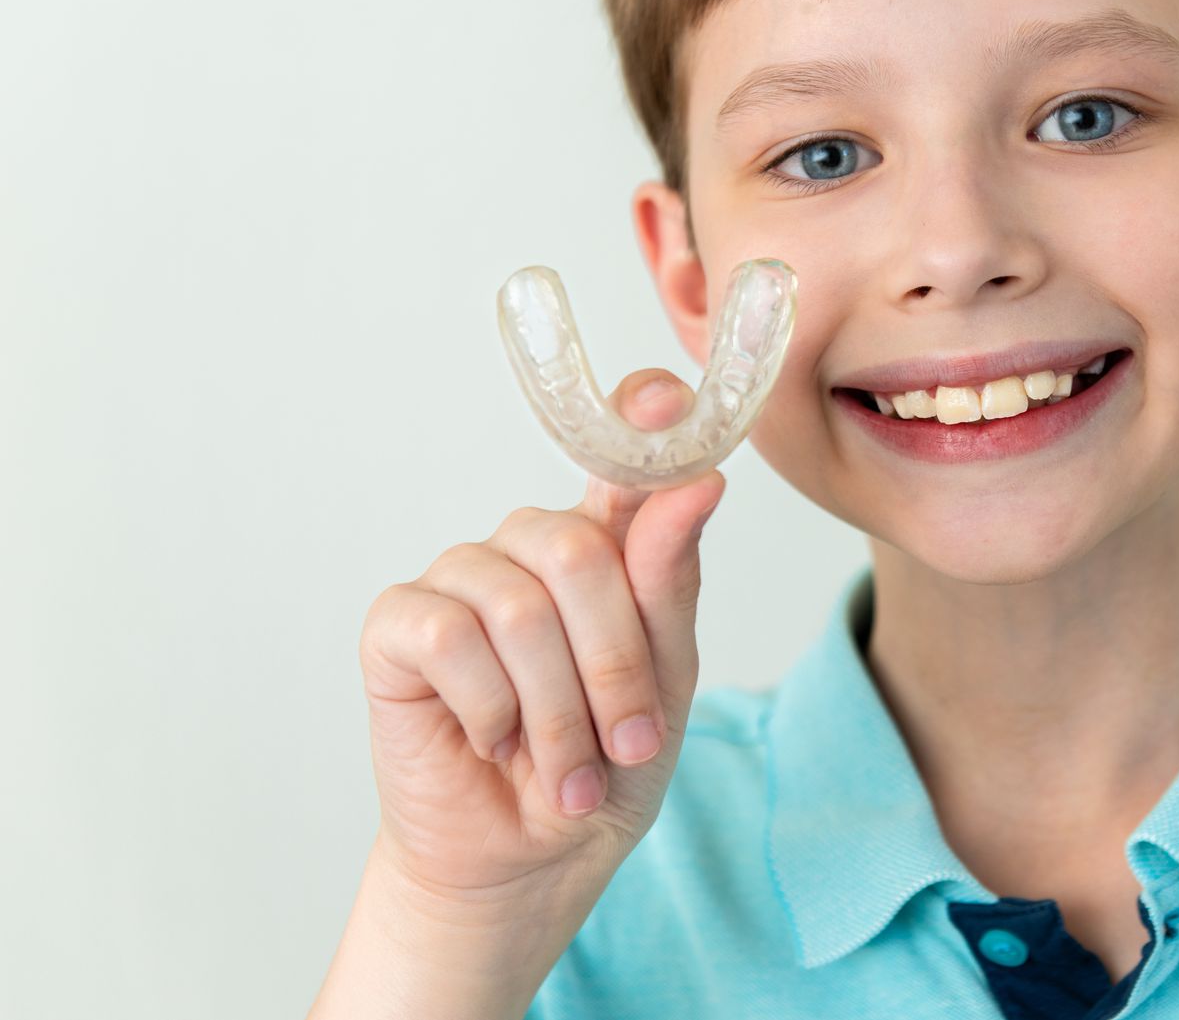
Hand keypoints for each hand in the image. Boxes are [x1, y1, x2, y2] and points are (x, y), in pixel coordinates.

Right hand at [357, 369, 723, 913]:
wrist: (531, 860)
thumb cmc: (604, 765)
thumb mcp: (667, 679)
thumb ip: (670, 579)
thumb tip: (698, 479)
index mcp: (605, 543)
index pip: (619, 453)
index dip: (638, 417)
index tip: (664, 400)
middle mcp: (529, 544)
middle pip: (578, 551)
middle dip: (613, 664)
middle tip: (628, 742)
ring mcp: (460, 577)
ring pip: (519, 606)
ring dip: (557, 712)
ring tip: (566, 772)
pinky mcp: (398, 625)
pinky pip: (451, 636)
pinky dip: (489, 707)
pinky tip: (492, 742)